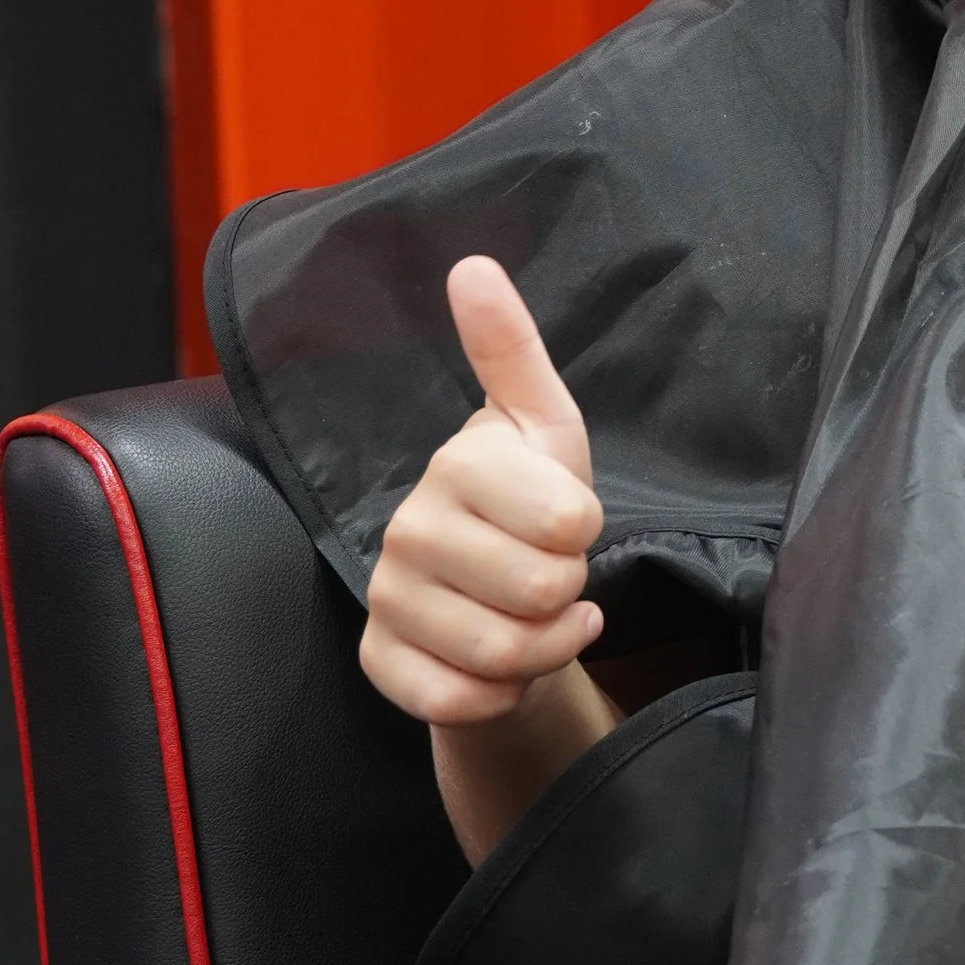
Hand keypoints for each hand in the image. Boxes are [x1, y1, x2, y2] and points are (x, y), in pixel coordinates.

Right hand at [360, 258, 605, 728]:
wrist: (496, 604)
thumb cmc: (532, 509)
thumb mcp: (544, 427)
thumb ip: (513, 350)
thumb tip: (473, 266)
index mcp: (456, 462)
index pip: (567, 519)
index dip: (586, 530)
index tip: (567, 521)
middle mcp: (407, 526)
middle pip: (540, 591)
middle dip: (569, 594)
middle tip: (552, 575)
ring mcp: (386, 597)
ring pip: (502, 653)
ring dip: (545, 649)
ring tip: (538, 621)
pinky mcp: (378, 661)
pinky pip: (456, 698)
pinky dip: (501, 694)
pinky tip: (502, 667)